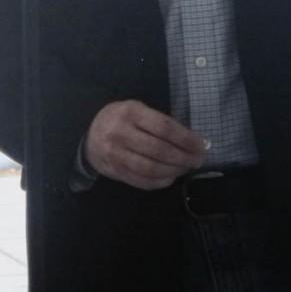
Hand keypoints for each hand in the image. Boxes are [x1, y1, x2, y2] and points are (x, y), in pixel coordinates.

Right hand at [84, 100, 206, 190]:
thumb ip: (159, 122)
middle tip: (198, 160)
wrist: (90, 136)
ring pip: (151, 168)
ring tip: (186, 168)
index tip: (201, 144)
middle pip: (159, 150)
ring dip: (174, 170)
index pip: (164, 127)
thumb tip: (191, 139)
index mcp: (131, 112)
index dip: (186, 138)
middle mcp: (121, 132)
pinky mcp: (114, 172)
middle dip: (184, 157)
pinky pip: (141, 181)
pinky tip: (170, 177)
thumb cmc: (120, 119)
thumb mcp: (137, 109)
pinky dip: (160, 182)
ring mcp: (116, 154)